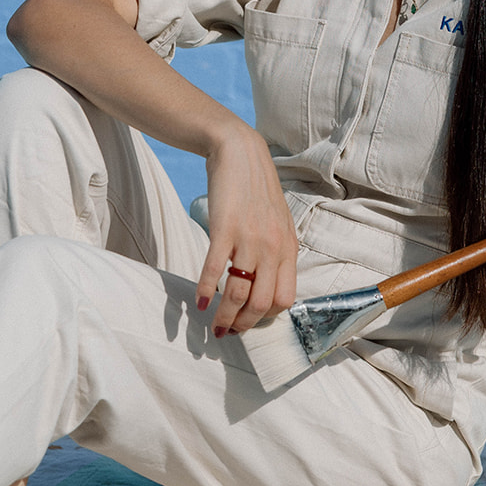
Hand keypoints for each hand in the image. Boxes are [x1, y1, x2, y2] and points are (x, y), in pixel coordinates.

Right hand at [195, 121, 298, 333]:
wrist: (240, 153)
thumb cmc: (257, 190)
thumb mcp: (278, 223)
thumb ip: (277, 253)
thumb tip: (268, 285)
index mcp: (287, 248)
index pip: (284, 300)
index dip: (265, 318)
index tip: (249, 322)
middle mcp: (272, 247)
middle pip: (261, 303)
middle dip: (243, 325)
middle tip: (228, 332)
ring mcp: (249, 239)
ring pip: (238, 293)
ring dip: (223, 316)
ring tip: (213, 326)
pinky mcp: (224, 228)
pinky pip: (214, 269)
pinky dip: (205, 290)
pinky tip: (198, 301)